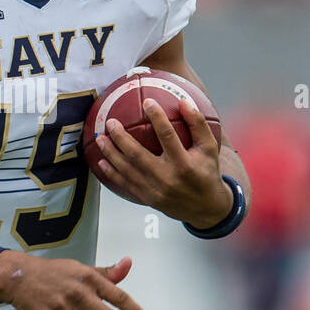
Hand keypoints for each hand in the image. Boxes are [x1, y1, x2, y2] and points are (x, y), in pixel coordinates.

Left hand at [94, 96, 232, 228]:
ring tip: (100, 138)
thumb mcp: (209, 149)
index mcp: (184, 164)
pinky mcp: (147, 199)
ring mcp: (155, 191)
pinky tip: (101, 162)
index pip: (168, 137)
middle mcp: (167, 178)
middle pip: (138, 155)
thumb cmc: (207, 173)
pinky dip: (112, 173)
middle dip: (121, 138)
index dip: (157, 118)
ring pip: (127, 171)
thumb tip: (183, 101)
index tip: (147, 102)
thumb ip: (198, 124)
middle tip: (110, 122)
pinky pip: (126, 184)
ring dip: (111, 154)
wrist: (205, 208)